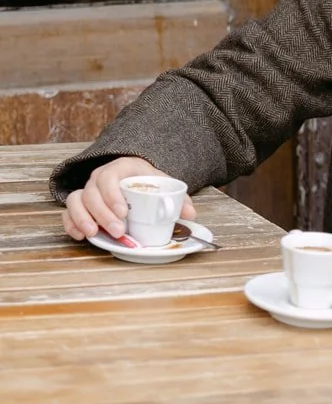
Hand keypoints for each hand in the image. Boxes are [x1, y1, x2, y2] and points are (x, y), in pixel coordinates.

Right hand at [62, 158, 195, 241]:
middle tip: (118, 231)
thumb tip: (190, 214)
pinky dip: (71, 223)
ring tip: (94, 234)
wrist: (134, 176)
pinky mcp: (80, 204)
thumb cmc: (146, 181)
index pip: (109, 177)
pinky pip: (68, 212)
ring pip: (75, 201)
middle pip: (92, 193)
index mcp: (121, 168)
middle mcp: (99, 177)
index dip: (112, 195)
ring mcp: (88, 190)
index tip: (123, 212)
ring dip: (83, 218)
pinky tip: (80, 235)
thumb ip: (177, 198)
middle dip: (103, 214)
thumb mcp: (163, 183)